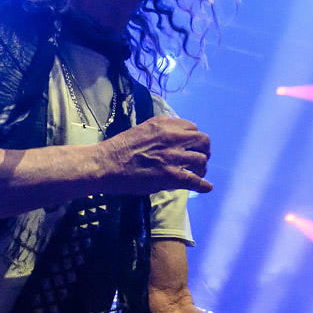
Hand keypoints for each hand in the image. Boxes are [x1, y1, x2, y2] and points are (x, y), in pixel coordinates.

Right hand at [98, 116, 212, 194]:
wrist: (106, 164)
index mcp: (165, 125)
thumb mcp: (143, 130)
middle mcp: (173, 137)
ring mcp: (173, 157)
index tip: (190, 146)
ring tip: (197, 174)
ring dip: (202, 168)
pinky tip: (206, 187)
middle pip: (203, 141)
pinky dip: (203, 185)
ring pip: (201, 160)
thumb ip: (160, 132)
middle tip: (198, 159)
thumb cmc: (119, 148)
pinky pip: (195, 180)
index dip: (193, 139)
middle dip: (203, 150)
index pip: (192, 128)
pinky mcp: (171, 176)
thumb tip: (172, 140)